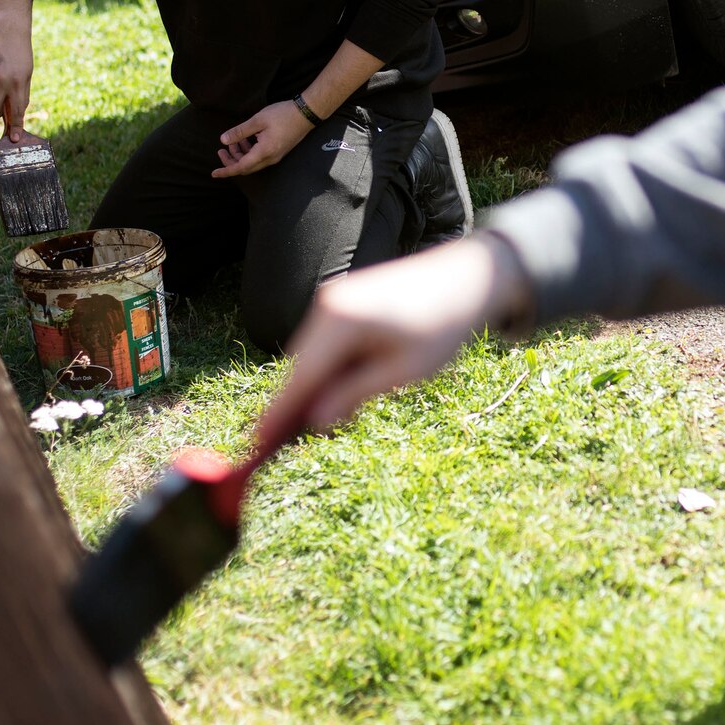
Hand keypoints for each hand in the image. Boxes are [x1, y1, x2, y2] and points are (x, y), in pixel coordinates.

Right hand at [0, 19, 32, 140]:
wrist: (8, 31)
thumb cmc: (21, 56)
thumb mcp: (26, 75)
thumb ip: (20, 95)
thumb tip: (14, 116)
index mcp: (17, 83)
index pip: (15, 111)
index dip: (15, 126)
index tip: (13, 138)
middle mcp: (0, 80)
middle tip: (0, 106)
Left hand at [213, 100, 312, 177]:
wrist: (306, 113)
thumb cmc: (283, 115)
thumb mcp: (258, 120)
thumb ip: (239, 131)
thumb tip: (223, 140)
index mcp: (264, 152)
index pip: (241, 167)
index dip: (226, 171)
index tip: (214, 173)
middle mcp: (270, 158)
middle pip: (246, 167)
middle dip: (231, 162)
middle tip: (221, 151)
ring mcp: (276, 156)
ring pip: (253, 163)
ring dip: (241, 155)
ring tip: (234, 141)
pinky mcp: (279, 151)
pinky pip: (260, 157)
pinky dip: (249, 152)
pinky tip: (246, 139)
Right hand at [257, 237, 530, 445]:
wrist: (467, 277)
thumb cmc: (443, 326)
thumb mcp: (405, 371)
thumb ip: (356, 394)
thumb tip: (313, 421)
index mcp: (342, 320)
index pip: (300, 377)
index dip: (277, 414)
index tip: (256, 446)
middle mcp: (328, 304)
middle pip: (300, 368)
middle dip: (298, 406)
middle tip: (292, 447)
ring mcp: (333, 299)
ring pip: (311, 358)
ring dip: (318, 389)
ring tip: (337, 417)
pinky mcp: (341, 301)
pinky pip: (324, 345)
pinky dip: (329, 370)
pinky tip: (350, 388)